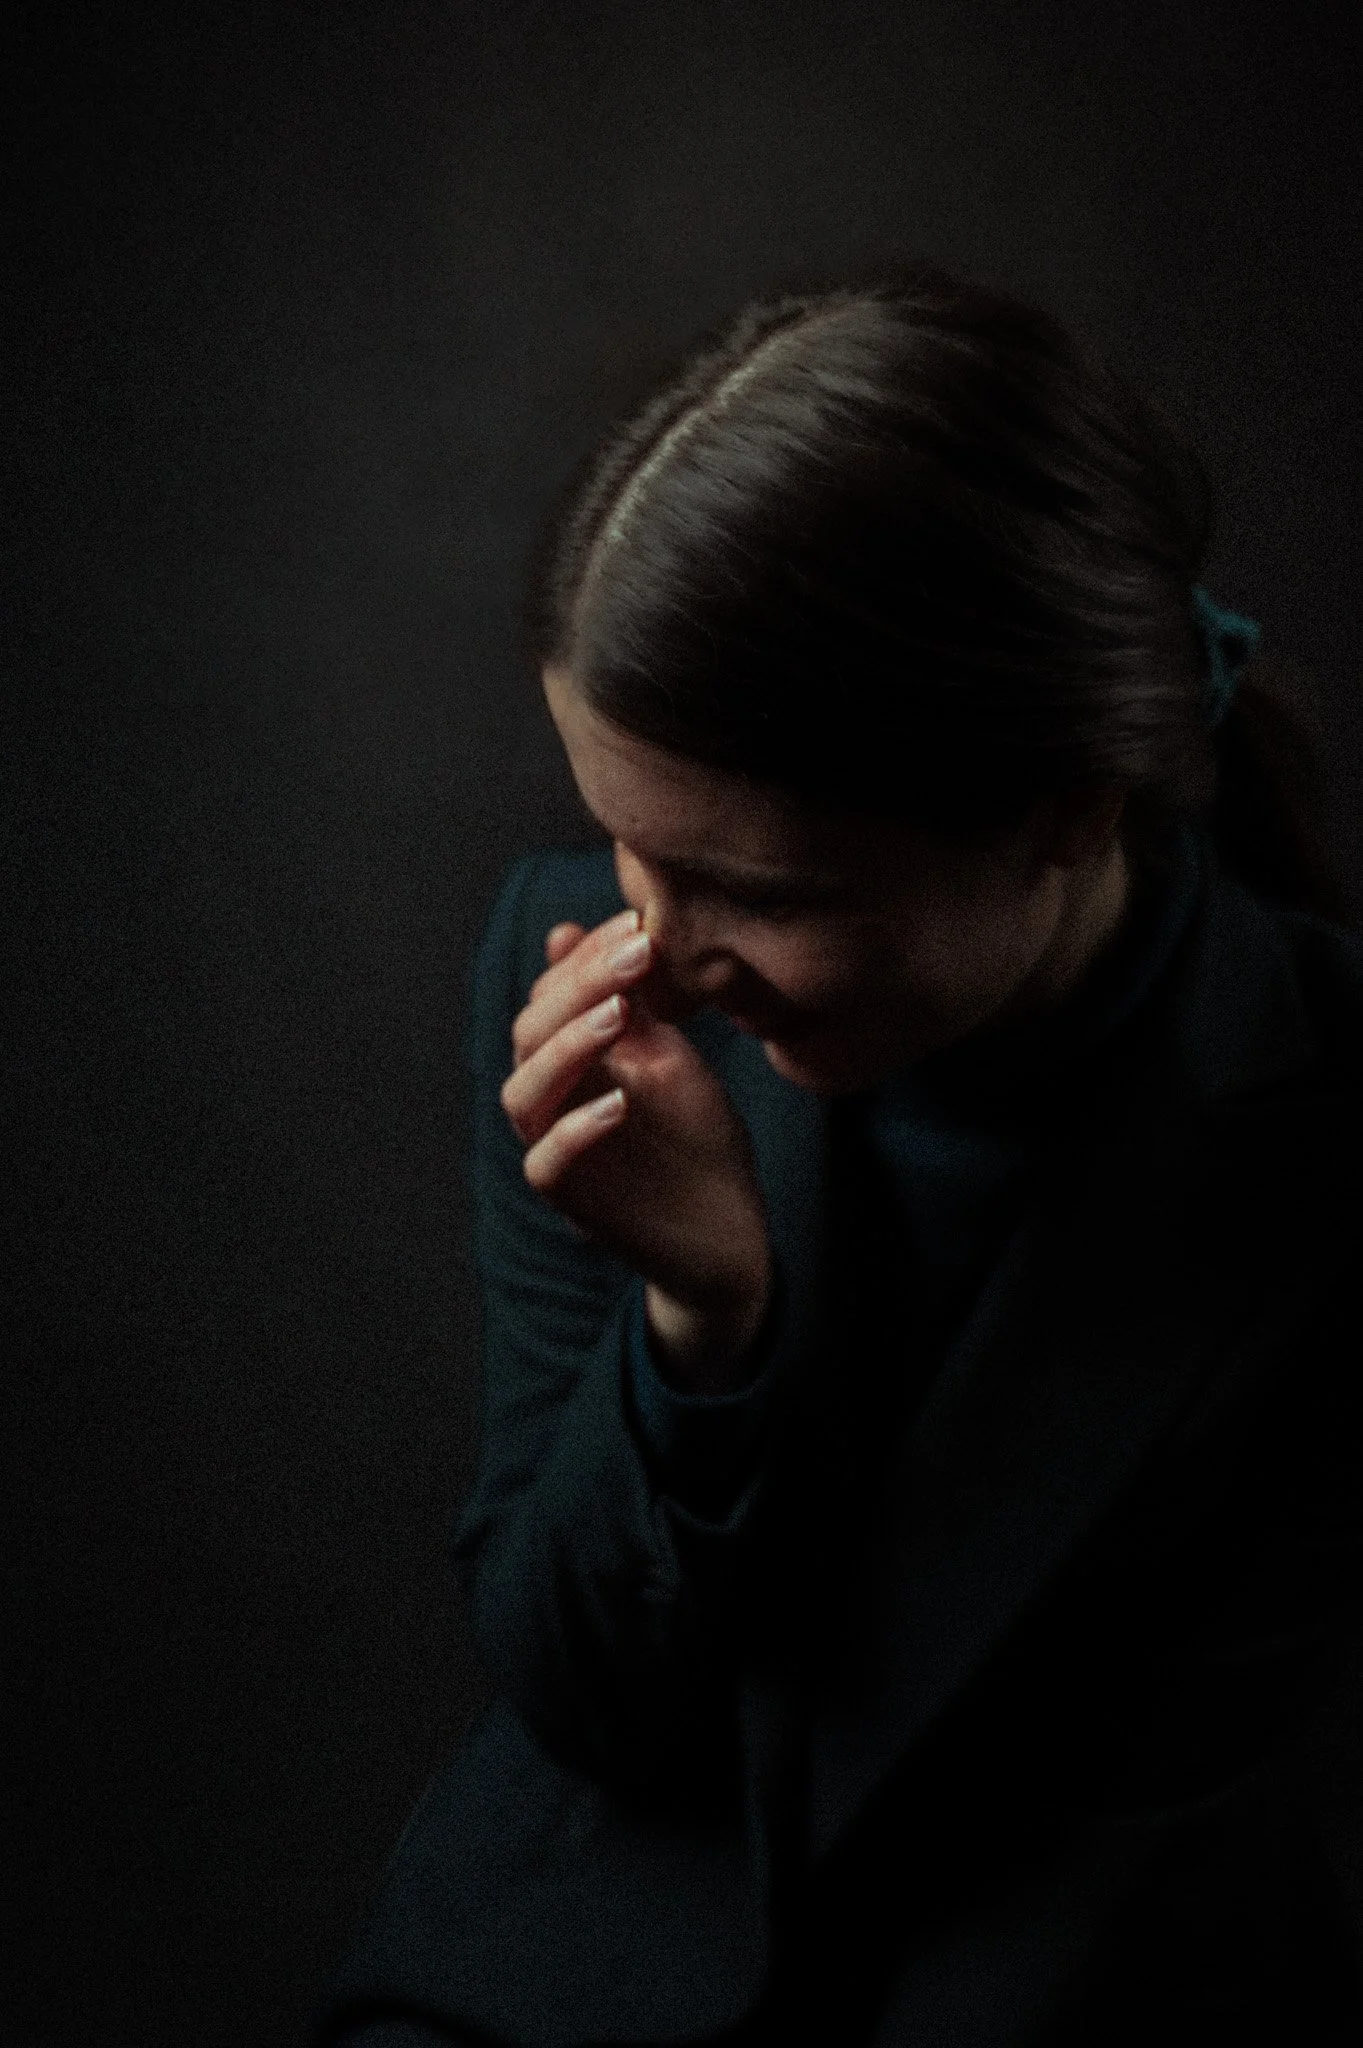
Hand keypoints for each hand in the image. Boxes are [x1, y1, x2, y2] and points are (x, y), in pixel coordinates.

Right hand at [498, 907, 773, 1381]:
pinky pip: (546, 1165)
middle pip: (530, 1034)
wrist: (731, 1231)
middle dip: (580, 986)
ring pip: (524, 1094)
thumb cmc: (699, 1141)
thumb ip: (630, 1005)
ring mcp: (555, 1151)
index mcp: (571, 1061)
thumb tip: (575, 931)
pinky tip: (620, 1102)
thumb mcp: (671, 1059)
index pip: (551, 997)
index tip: (640, 924)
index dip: (588, 958)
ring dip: (567, 1048)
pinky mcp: (572, 1202)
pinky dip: (576, 1130)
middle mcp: (552, 1101)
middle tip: (638, 953)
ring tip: (619, 1014)